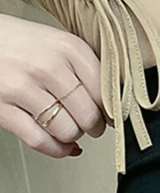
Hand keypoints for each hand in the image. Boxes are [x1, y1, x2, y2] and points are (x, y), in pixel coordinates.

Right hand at [0, 13, 112, 160]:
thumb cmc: (20, 43)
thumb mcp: (59, 43)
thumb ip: (88, 70)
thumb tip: (116, 106)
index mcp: (68, 48)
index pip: (107, 94)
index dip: (112, 111)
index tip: (111, 117)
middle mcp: (47, 66)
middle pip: (89, 117)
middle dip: (93, 127)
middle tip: (89, 124)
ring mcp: (22, 87)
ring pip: (68, 131)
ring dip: (72, 136)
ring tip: (68, 126)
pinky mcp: (2, 107)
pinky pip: (40, 141)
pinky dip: (56, 149)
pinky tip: (62, 145)